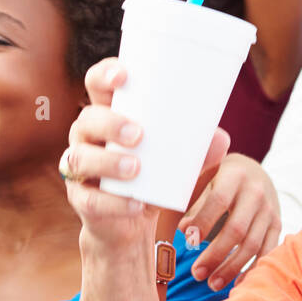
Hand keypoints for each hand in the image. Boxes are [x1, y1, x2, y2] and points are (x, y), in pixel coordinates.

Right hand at [64, 58, 230, 247]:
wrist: (129, 225)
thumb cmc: (151, 177)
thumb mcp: (175, 159)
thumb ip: (196, 149)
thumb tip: (221, 138)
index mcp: (108, 115)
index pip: (97, 85)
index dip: (104, 75)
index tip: (123, 75)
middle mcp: (88, 137)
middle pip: (86, 119)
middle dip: (110, 123)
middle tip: (138, 134)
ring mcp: (80, 169)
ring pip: (80, 158)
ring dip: (108, 161)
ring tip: (136, 168)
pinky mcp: (81, 200)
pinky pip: (90, 199)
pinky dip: (114, 203)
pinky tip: (136, 204)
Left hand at [178, 154, 281, 291]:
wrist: (256, 172)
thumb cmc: (223, 179)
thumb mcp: (209, 180)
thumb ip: (198, 204)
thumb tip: (185, 230)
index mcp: (235, 176)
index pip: (219, 200)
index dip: (204, 221)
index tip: (188, 241)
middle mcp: (256, 193)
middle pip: (236, 229)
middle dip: (215, 254)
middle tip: (197, 274)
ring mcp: (269, 211)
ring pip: (252, 244)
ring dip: (231, 268)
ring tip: (212, 284)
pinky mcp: (277, 224)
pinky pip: (267, 251)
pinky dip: (252, 269)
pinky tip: (237, 283)